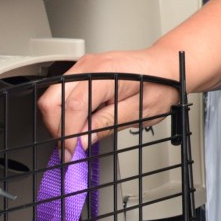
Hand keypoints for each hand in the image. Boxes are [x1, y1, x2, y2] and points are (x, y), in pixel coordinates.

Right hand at [38, 46, 181, 153]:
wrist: (168, 66)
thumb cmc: (162, 84)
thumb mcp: (140, 112)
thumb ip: (108, 124)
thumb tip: (82, 139)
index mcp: (107, 74)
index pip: (74, 106)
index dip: (68, 134)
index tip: (71, 154)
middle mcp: (91, 66)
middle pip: (52, 99)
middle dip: (57, 128)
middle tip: (71, 149)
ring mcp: (85, 66)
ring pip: (52, 96)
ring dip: (59, 120)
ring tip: (77, 137)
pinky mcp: (84, 71)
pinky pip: (62, 92)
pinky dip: (65, 111)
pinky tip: (80, 122)